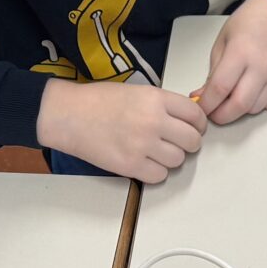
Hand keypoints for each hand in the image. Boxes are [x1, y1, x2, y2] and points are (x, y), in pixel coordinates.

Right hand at [36, 81, 206, 183]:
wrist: (69, 115)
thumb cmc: (98, 101)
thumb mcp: (137, 92)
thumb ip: (162, 104)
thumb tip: (187, 119)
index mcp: (156, 99)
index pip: (195, 115)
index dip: (198, 124)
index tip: (193, 128)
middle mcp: (153, 121)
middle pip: (192, 140)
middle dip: (189, 143)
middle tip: (177, 143)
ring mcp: (142, 145)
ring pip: (178, 161)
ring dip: (171, 158)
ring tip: (156, 152)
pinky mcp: (130, 166)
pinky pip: (159, 176)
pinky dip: (155, 172)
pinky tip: (144, 162)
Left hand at [200, 0, 266, 125]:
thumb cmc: (247, 25)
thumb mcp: (222, 43)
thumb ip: (212, 74)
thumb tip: (202, 98)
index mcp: (241, 52)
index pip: (220, 88)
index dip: (207, 105)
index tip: (202, 109)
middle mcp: (263, 65)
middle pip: (240, 105)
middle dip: (223, 116)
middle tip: (215, 114)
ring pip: (255, 108)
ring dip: (242, 107)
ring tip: (238, 91)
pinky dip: (261, 104)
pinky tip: (257, 88)